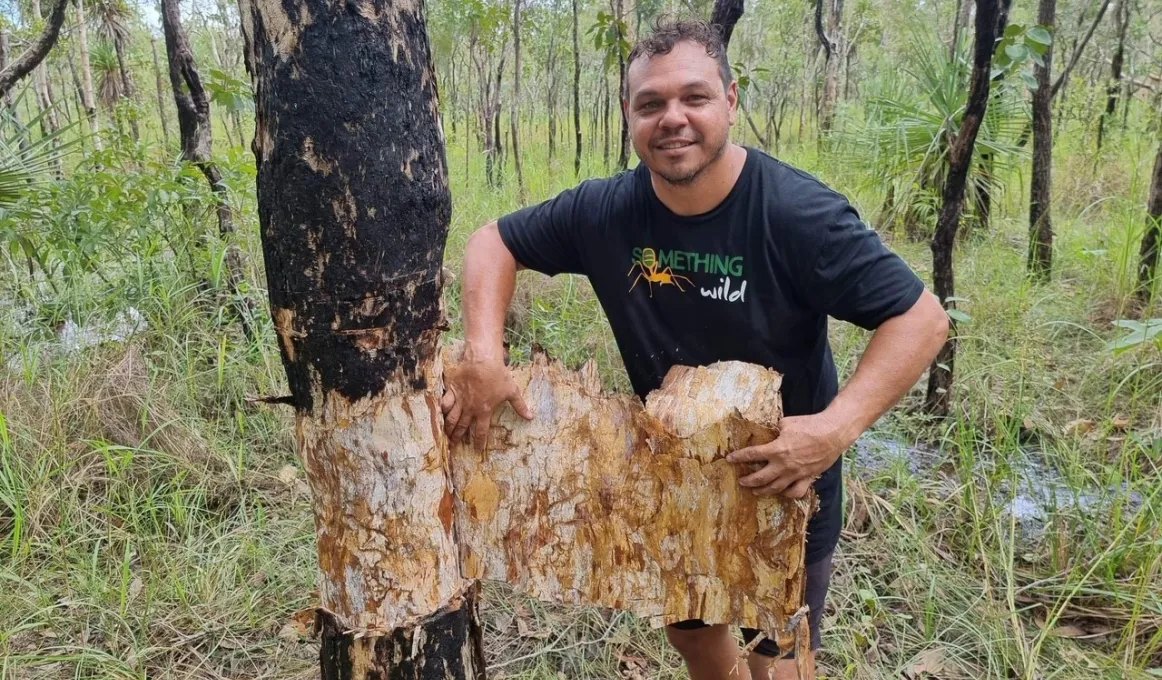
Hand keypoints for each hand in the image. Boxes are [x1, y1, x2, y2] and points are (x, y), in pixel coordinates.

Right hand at [440, 340, 532, 449]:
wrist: (482, 360)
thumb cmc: (498, 376)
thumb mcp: (512, 391)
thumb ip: (520, 406)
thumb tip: (531, 417)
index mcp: (484, 411)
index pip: (481, 431)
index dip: (479, 442)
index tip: (477, 449)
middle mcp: (470, 408)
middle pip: (462, 427)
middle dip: (457, 437)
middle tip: (453, 445)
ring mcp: (460, 399)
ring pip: (451, 418)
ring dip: (448, 428)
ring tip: (445, 435)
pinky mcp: (452, 390)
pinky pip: (444, 403)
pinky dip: (441, 410)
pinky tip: (438, 415)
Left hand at [725, 412, 853, 498]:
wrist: (833, 433)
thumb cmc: (810, 425)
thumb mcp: (787, 423)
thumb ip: (775, 431)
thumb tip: (770, 433)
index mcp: (777, 450)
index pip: (752, 455)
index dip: (738, 457)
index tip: (730, 459)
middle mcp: (784, 465)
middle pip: (760, 478)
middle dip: (748, 480)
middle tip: (741, 481)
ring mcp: (796, 474)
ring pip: (775, 488)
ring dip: (763, 491)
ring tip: (756, 491)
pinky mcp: (808, 478)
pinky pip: (795, 492)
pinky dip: (787, 494)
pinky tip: (782, 492)